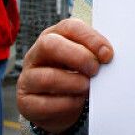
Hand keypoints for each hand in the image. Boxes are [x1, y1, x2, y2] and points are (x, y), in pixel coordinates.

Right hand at [17, 18, 113, 133]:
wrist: (59, 108)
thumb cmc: (74, 77)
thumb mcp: (83, 61)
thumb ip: (94, 54)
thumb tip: (108, 56)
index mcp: (53, 37)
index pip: (69, 27)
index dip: (90, 38)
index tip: (107, 54)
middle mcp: (36, 55)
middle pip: (50, 45)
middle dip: (78, 57)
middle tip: (95, 70)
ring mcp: (28, 78)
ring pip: (47, 77)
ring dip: (73, 83)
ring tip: (87, 87)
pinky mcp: (26, 102)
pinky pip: (44, 103)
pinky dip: (66, 104)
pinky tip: (76, 101)